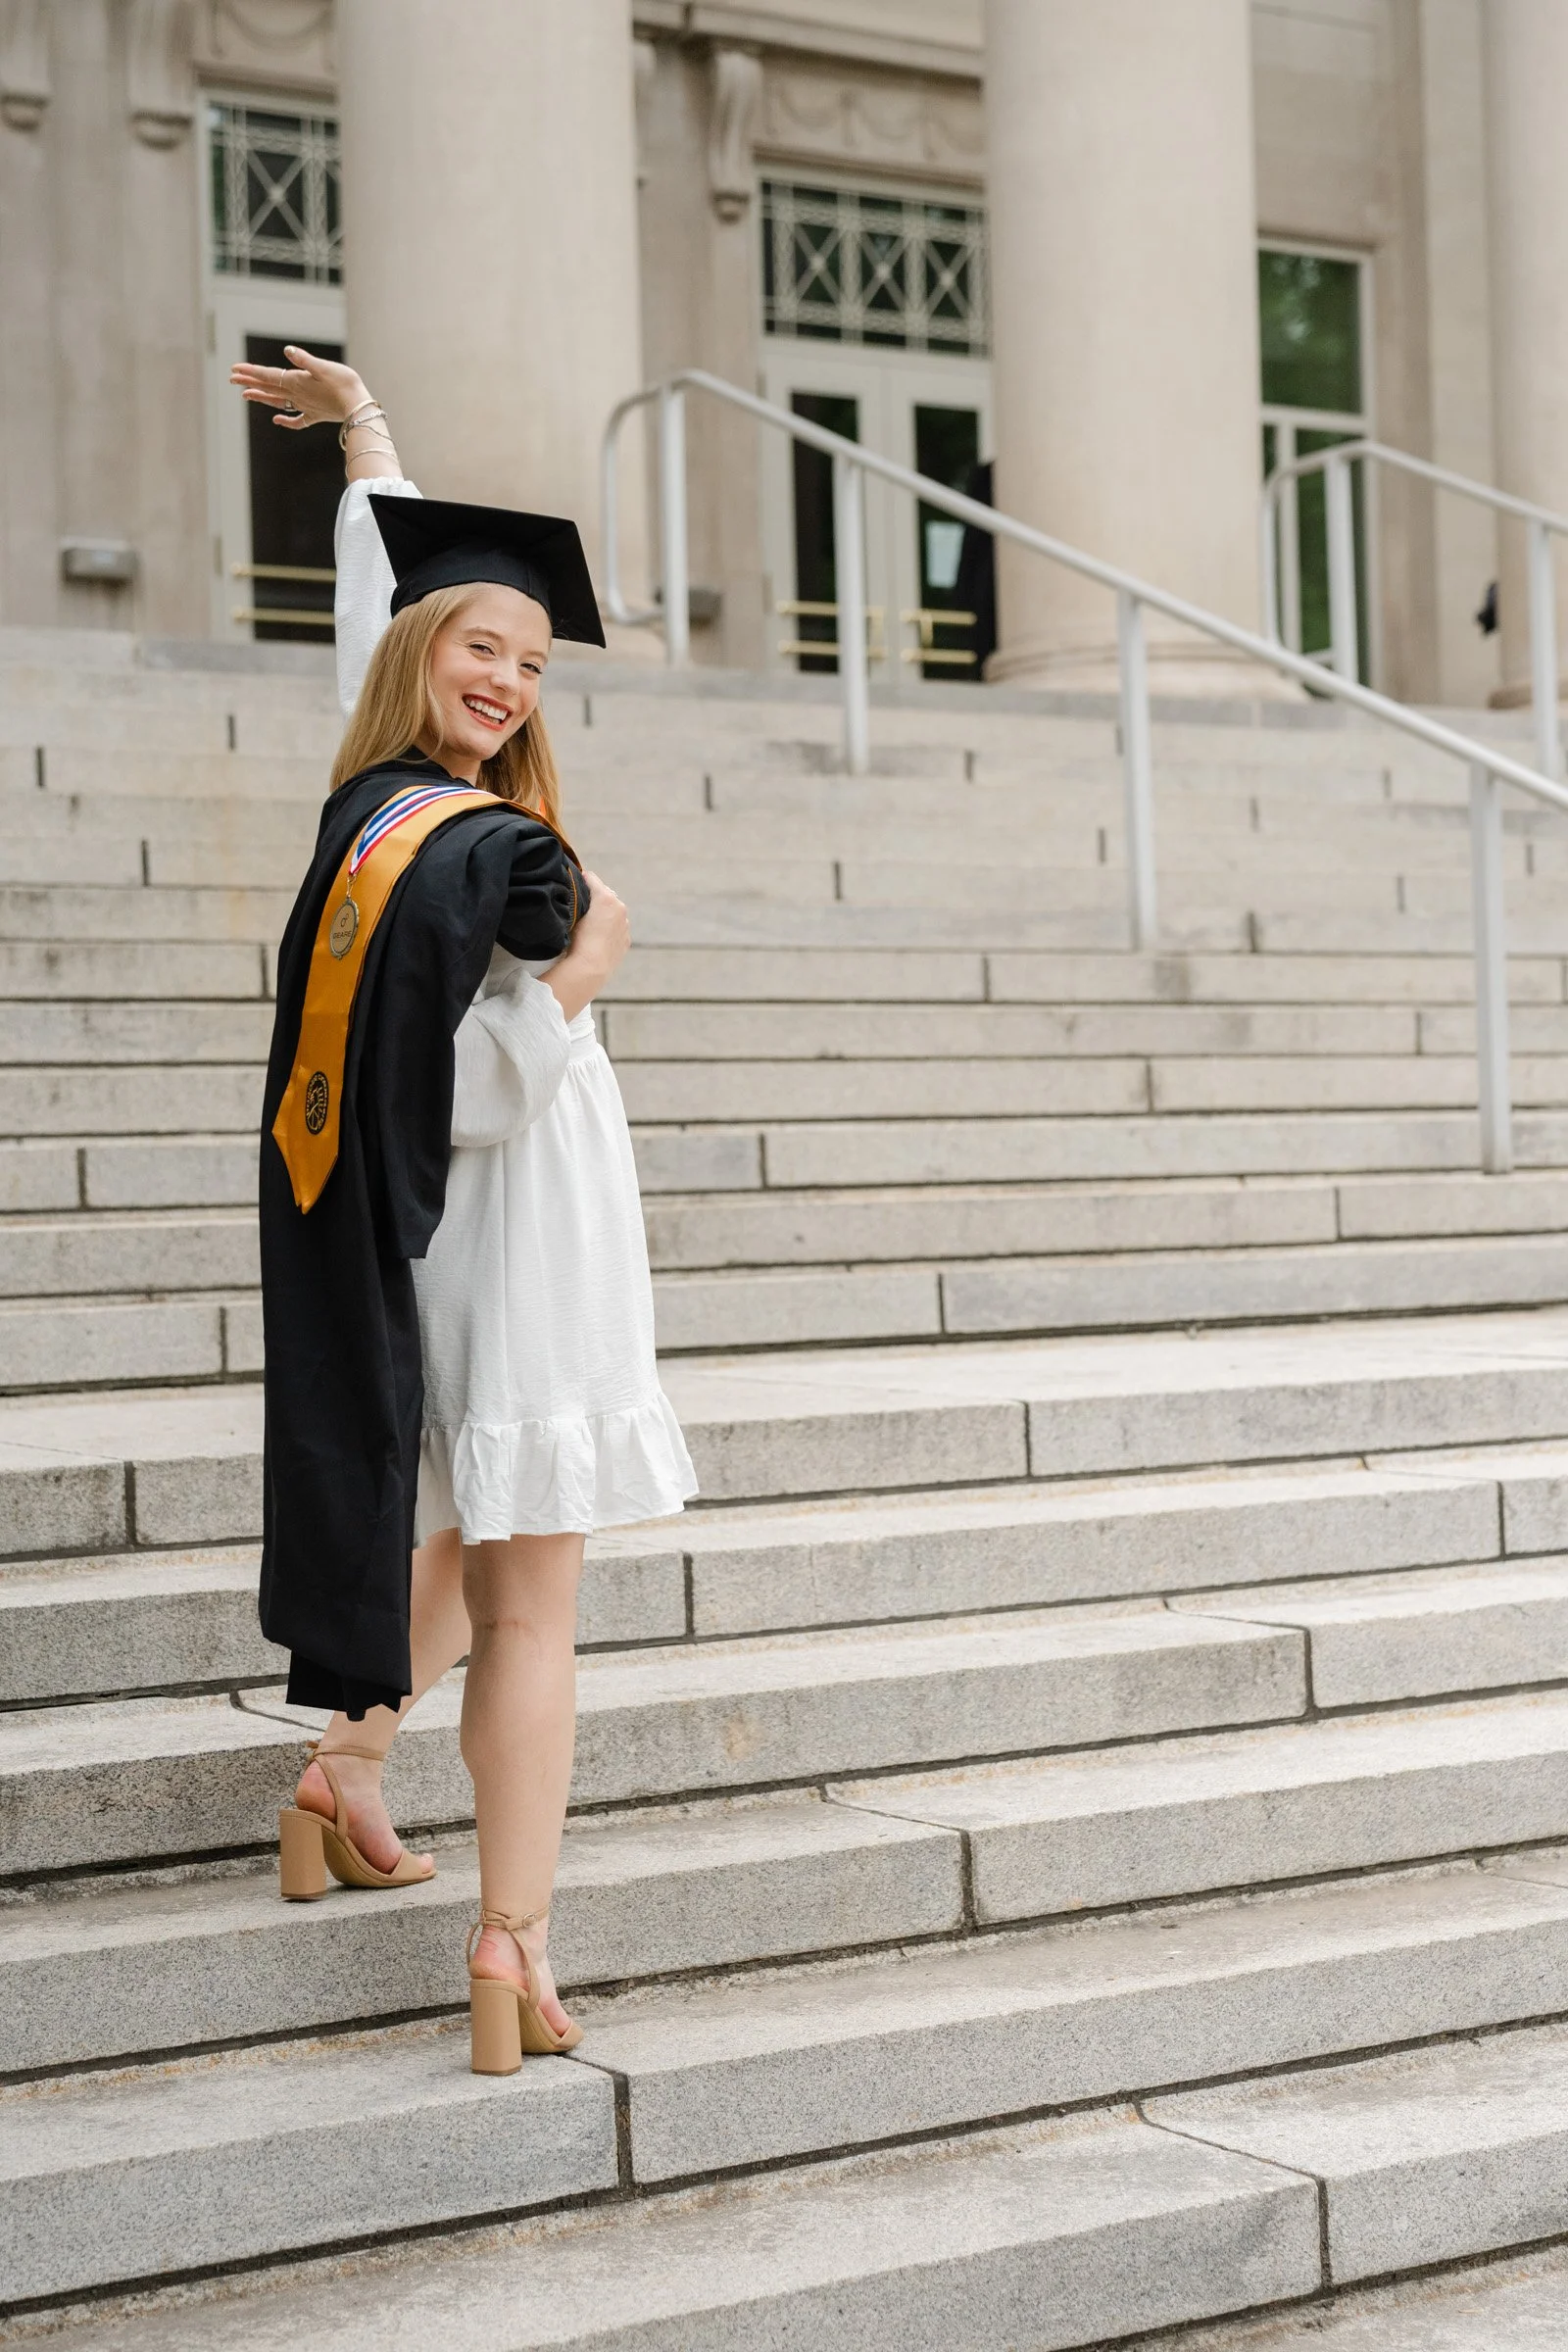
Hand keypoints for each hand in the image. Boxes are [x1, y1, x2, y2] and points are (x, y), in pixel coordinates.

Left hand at [229, 345, 370, 432]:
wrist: (358, 407)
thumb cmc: (344, 384)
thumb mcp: (324, 367)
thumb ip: (304, 360)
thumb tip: (287, 351)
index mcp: (297, 381)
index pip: (268, 375)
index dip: (251, 372)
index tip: (234, 369)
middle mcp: (297, 395)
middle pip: (269, 388)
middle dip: (250, 382)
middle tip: (232, 379)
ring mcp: (305, 406)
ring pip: (278, 402)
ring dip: (261, 398)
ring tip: (246, 395)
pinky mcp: (316, 415)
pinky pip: (298, 420)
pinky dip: (286, 420)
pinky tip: (277, 420)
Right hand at [544, 872, 628, 1020]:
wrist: (590, 968)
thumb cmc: (577, 940)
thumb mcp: (572, 913)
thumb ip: (576, 897)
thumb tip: (575, 890)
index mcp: (606, 897)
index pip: (590, 877)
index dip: (579, 881)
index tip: (573, 886)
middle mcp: (619, 907)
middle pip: (604, 893)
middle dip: (594, 898)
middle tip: (580, 908)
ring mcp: (625, 924)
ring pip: (612, 911)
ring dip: (603, 914)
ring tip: (589, 926)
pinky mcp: (626, 939)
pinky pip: (617, 928)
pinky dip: (609, 929)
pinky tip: (597, 938)